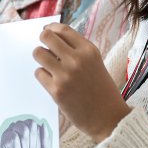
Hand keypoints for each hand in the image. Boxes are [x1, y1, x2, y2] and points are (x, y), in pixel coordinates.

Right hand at [0, 118, 51, 147]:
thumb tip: (43, 124)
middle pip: (30, 125)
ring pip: (22, 129)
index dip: (40, 140)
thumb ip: (46, 142)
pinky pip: (12, 137)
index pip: (36, 125)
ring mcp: (9, 141)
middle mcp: (19, 138)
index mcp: (30, 139)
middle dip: (34, 145)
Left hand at [34, 24, 129, 141]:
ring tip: (48, 66)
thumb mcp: (96, 64)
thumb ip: (78, 52)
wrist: (108, 118)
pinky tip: (52, 82)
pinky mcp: (56, 90)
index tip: (47, 31)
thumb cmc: (102, 91)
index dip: (51, 28)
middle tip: (45, 49)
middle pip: (46, 37)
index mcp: (89, 51)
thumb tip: (53, 40)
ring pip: (38, 53)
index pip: (63, 30)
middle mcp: (77, 60)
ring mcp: (65, 75)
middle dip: (43, 41)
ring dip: (40, 58)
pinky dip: (43, 76)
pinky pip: (39, 73)